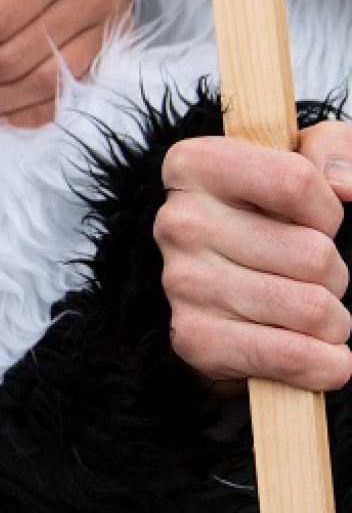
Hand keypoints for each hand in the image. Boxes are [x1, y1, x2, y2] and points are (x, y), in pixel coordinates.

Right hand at [156, 122, 351, 392]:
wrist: (239, 295)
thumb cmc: (279, 223)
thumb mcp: (309, 162)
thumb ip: (335, 148)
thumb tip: (345, 181)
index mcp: (196, 165)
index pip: (294, 181)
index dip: (329, 211)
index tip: (318, 222)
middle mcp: (177, 222)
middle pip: (312, 253)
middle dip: (336, 273)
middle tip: (313, 275)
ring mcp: (181, 283)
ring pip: (310, 308)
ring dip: (333, 320)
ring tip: (310, 311)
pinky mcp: (193, 338)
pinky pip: (289, 355)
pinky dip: (324, 363)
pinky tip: (317, 354)